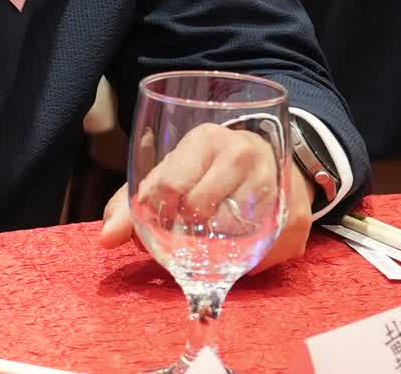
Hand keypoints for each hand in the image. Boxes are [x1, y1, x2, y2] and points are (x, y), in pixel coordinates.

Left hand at [99, 121, 314, 274]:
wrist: (269, 160)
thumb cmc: (206, 169)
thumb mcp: (170, 174)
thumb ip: (130, 205)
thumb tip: (106, 239)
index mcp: (205, 139)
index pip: (168, 184)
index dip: (156, 211)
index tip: (159, 219)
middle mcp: (242, 155)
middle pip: (198, 211)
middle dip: (184, 229)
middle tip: (186, 230)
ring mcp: (274, 185)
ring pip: (229, 236)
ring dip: (214, 246)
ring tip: (211, 236)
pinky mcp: (295, 219)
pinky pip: (259, 257)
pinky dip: (242, 261)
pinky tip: (237, 247)